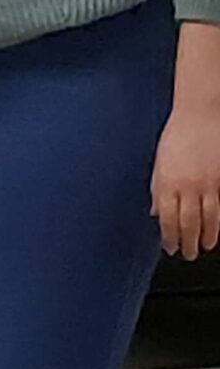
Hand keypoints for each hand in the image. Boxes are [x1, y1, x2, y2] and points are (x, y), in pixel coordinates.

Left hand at [153, 102, 219, 258]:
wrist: (199, 114)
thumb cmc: (177, 134)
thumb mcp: (159, 161)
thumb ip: (157, 188)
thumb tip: (154, 211)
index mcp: (167, 180)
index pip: (166, 217)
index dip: (168, 236)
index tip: (169, 247)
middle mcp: (187, 185)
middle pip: (188, 222)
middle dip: (187, 242)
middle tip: (187, 254)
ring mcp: (207, 184)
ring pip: (208, 219)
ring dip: (205, 237)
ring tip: (203, 247)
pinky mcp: (219, 180)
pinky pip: (218, 207)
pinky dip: (216, 223)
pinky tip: (215, 231)